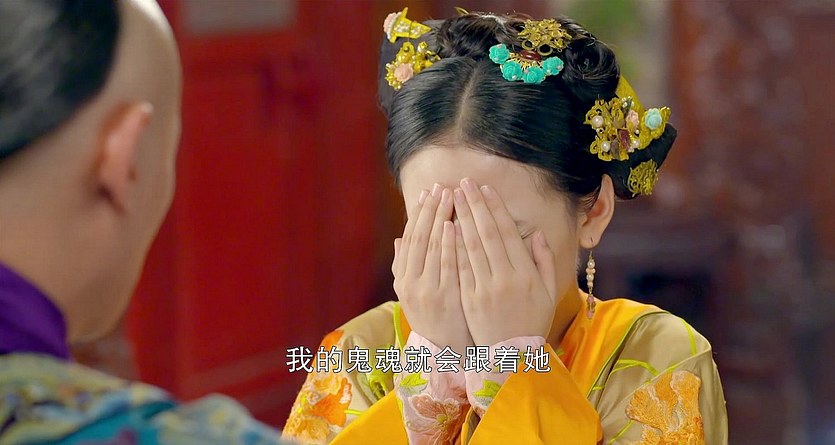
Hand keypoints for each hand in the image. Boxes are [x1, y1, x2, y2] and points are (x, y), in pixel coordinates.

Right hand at [393, 183, 473, 355]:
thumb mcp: (413, 295)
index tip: (427, 193)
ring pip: (432, 247)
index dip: (418, 215)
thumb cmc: (435, 319)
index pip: (410, 239)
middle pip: (420, 238)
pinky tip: (453, 225)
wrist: (446, 352)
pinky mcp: (444, 297)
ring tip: (449, 196)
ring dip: (440, 219)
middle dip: (430, 210)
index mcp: (403, 279)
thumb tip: (398, 240)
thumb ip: (405, 267)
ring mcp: (426, 290)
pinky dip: (448, 244)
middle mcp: (410, 283)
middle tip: (440, 186)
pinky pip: (446, 265)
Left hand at [453, 178, 557, 345]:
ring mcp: (485, 288)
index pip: (507, 232)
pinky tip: (445, 227)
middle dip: (474, 205)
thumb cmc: (532, 322)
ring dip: (461, 218)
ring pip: (471, 246)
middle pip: (487, 233)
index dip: (495, 208)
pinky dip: (452, 246)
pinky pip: (460, 267)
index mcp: (526, 273)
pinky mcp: (469, 299)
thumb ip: (544, 262)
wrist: (512, 356)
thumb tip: (535, 234)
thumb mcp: (549, 293)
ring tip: (452, 198)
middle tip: (463, 183)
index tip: (486, 188)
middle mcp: (506, 277)